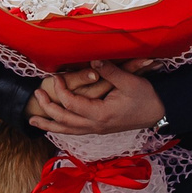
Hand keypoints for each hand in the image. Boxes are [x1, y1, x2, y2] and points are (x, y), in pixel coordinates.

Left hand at [27, 61, 165, 134]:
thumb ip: (109, 71)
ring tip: (33, 122)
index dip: (60, 90)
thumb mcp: (129, 81)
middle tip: (36, 95)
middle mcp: (96, 126)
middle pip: (64, 121)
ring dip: (50, 125)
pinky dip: (62, 128)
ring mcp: (97, 129)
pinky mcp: (100, 128)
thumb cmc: (145, 97)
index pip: (71, 104)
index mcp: (101, 114)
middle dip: (47, 109)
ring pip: (68, 131)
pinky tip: (54, 124)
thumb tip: (92, 61)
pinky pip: (75, 131)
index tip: (54, 77)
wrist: (158, 113)